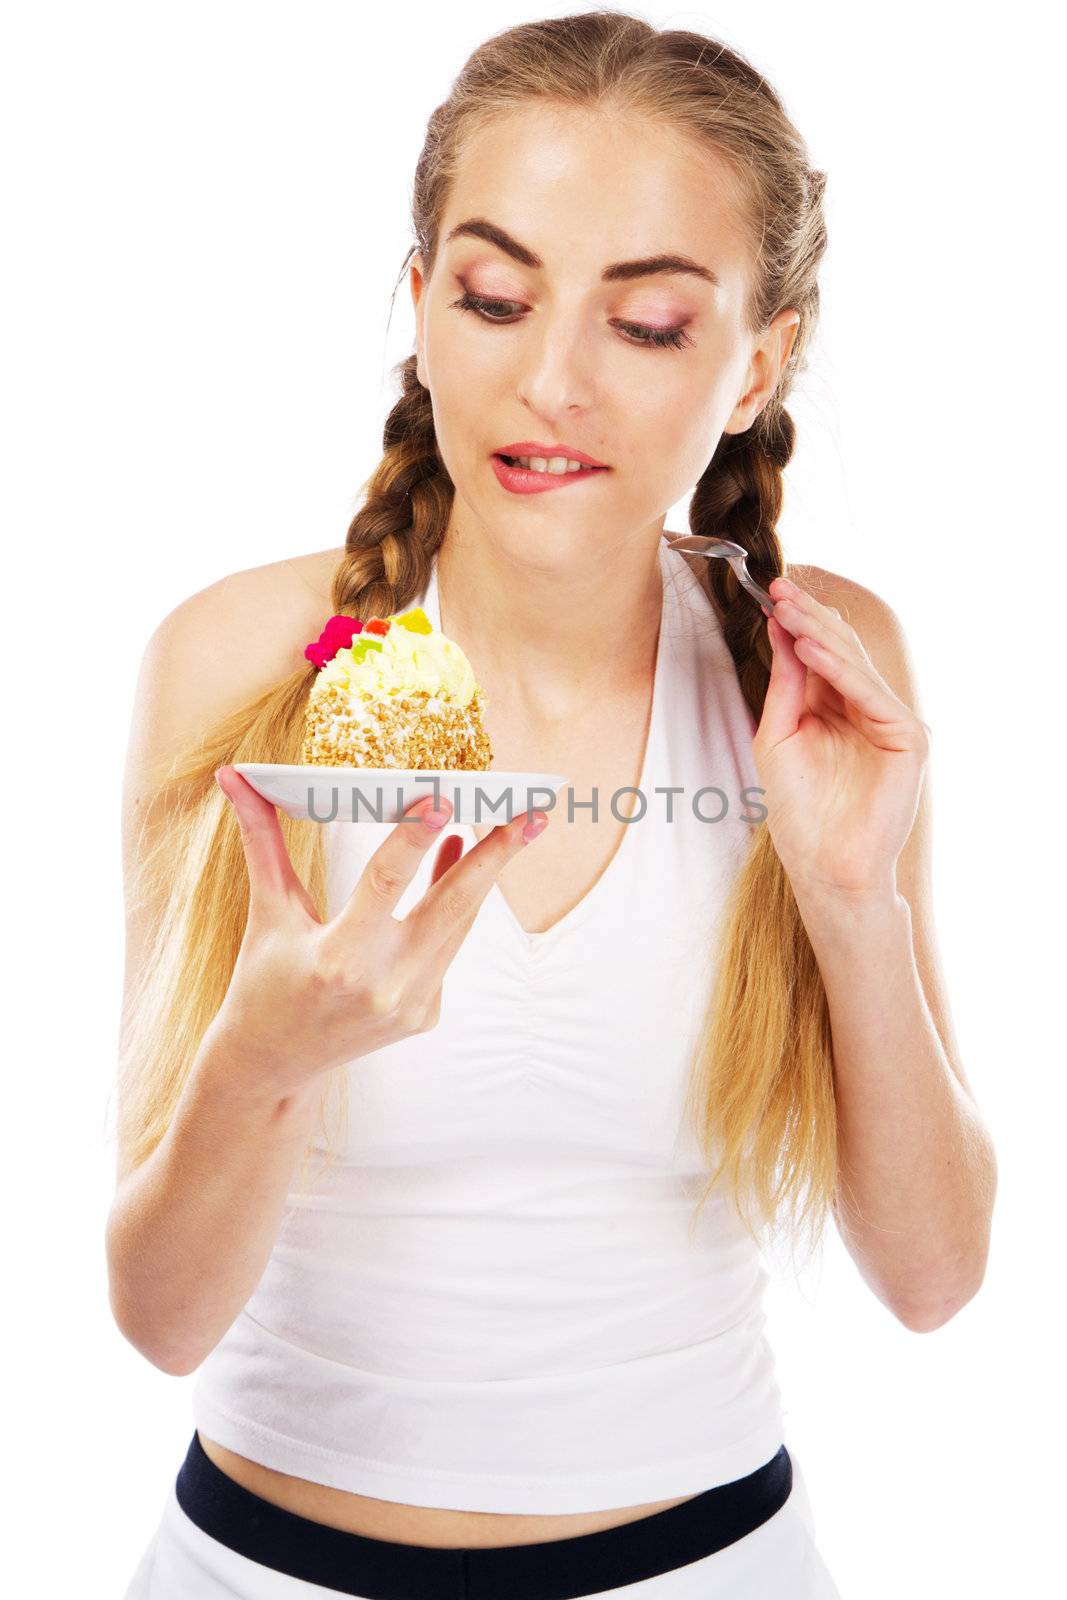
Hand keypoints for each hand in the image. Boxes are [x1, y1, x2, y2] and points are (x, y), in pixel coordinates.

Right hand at [209, 767, 548, 1097]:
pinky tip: (458, 864)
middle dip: (497, 857)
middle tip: (532, 814)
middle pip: (453, 907)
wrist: (274, 1065)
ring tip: (510, 824)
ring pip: (459, 924)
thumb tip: (235, 777)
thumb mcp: (268, 914)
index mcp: (339, 959)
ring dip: (482, 873)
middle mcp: (384, 986)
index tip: (443, 797)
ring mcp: (411, 1005)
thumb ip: (261, 843)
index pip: (386, 884)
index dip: (414, 839)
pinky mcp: (426, 1014)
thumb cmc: (262, 983)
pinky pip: (449, 947)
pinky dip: (456, 907)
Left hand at [751, 577, 929, 898]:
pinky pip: (872, 694)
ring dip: (821, 636)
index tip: (771, 593)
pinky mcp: (909, 739)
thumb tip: (781, 628)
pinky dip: (841, 671)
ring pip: (856, 666)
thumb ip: (786, 684)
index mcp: (838, 707)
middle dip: (808, 619)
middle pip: (841, 651)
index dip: (798, 622)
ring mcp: (892, 722)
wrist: (823, 865)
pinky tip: (813, 650)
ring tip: (789, 610)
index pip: (822, 653)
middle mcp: (868, 709)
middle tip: (780, 589)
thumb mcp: (778, 735)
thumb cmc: (798, 811)